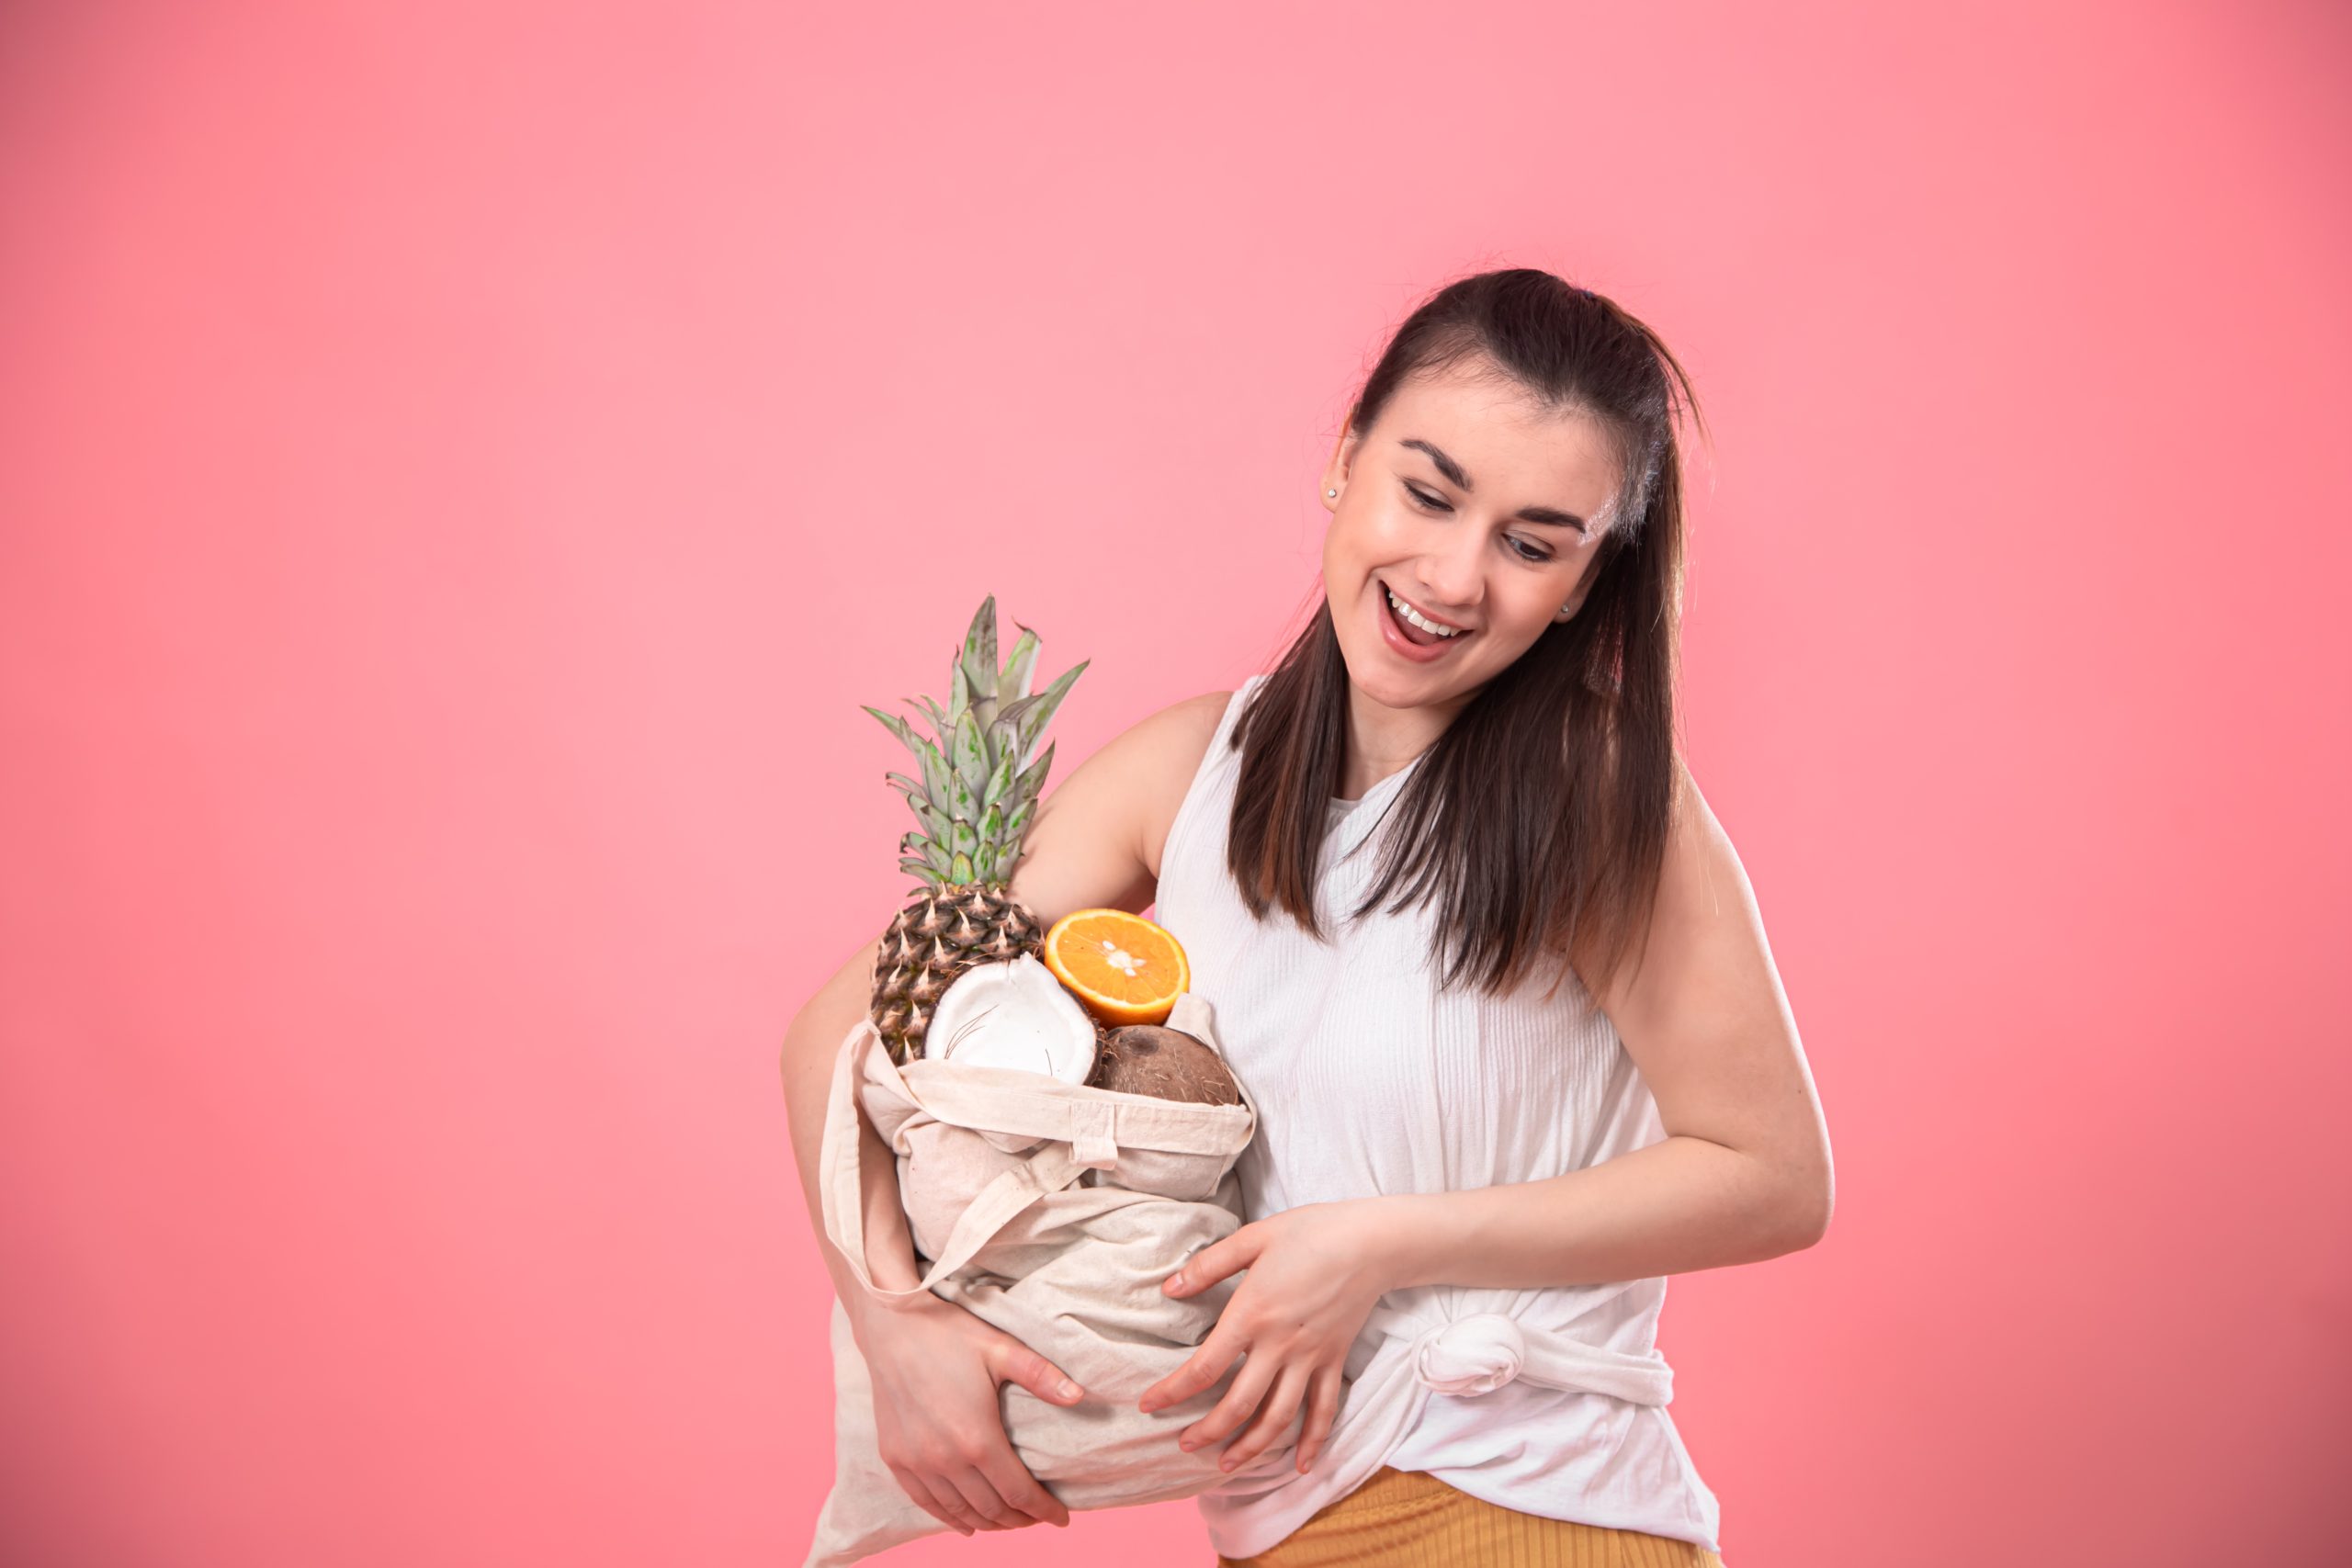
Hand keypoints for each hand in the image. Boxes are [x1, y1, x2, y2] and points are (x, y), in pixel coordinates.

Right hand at [852, 1290, 1085, 1533]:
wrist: (891, 1325)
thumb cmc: (949, 1334)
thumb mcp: (1001, 1349)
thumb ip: (1041, 1376)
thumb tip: (1079, 1397)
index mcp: (977, 1438)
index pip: (1018, 1492)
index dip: (1044, 1510)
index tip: (1062, 1518)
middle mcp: (945, 1459)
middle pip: (991, 1508)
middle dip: (1020, 1519)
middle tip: (1038, 1516)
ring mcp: (916, 1462)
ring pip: (959, 1511)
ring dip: (988, 1522)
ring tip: (1009, 1521)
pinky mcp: (895, 1458)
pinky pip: (924, 1502)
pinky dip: (949, 1517)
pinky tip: (965, 1523)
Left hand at [1134, 1198, 1395, 1476]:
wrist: (1370, 1241)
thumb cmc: (1309, 1232)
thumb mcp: (1252, 1237)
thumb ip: (1209, 1265)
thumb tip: (1169, 1288)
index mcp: (1252, 1313)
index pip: (1205, 1367)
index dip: (1173, 1392)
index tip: (1149, 1406)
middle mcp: (1280, 1344)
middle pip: (1239, 1404)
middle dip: (1208, 1432)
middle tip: (1184, 1445)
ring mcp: (1310, 1357)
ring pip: (1279, 1417)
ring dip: (1251, 1447)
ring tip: (1226, 1464)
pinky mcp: (1334, 1360)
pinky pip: (1324, 1410)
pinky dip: (1314, 1441)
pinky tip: (1300, 1465)